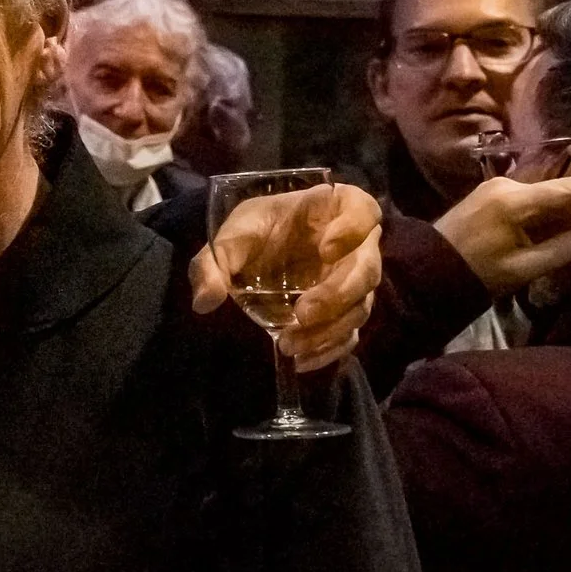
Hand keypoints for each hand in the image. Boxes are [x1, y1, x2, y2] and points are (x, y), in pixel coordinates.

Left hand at [189, 183, 382, 372]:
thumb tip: (204, 300)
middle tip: (302, 314)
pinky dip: (327, 351)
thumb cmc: (256, 232)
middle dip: (336, 295)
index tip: (326, 249)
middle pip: (366, 269)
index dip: (353, 227)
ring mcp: (353, 282)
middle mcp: (354, 247)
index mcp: (331, 212)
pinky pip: (349, 335)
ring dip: (328, 330)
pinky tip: (300, 362)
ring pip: (359, 307)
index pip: (362, 209)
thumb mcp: (230, 238)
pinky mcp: (346, 313)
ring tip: (288, 344)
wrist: (261, 252)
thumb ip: (214, 262)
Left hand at [433, 168, 570, 297]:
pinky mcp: (488, 194)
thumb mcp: (524, 268)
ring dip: (560, 214)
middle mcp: (505, 185)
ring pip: (542, 196)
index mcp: (514, 201)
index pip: (563, 189)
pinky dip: (542, 213)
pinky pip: (526, 199)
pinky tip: (550, 232)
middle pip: (555, 193)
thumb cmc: (478, 272)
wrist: (429, 268)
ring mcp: (494, 187)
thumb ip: (562, 249)